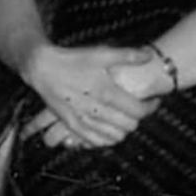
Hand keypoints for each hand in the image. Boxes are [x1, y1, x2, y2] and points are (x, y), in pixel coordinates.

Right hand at [24, 44, 155, 150]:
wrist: (42, 68)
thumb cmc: (72, 60)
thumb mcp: (100, 53)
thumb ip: (127, 55)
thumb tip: (149, 56)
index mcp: (105, 92)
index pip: (138, 111)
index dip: (150, 107)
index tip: (153, 101)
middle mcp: (95, 110)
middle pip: (129, 126)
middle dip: (137, 118)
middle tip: (137, 107)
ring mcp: (83, 120)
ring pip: (114, 137)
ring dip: (123, 129)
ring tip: (124, 117)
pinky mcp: (72, 126)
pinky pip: (95, 142)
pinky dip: (106, 139)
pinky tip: (108, 129)